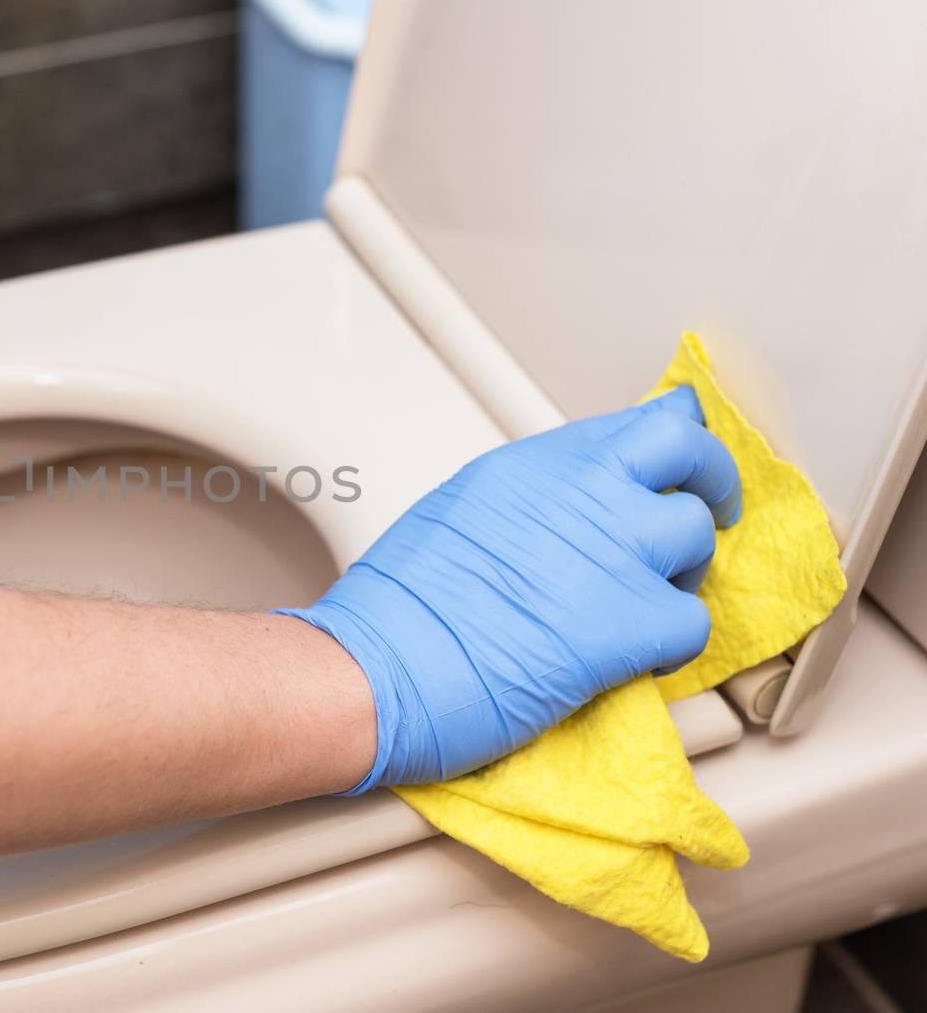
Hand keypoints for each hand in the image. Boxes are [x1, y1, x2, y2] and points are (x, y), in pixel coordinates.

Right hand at [280, 388, 741, 789]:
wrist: (380, 668)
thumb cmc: (396, 610)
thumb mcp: (458, 513)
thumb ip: (528, 498)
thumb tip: (568, 505)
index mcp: (533, 465)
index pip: (638, 422)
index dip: (674, 435)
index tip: (686, 448)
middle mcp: (580, 491)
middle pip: (690, 453)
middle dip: (710, 482)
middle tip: (710, 510)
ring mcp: (612, 552)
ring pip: (697, 537)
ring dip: (683, 572)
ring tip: (648, 599)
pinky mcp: (634, 622)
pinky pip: (694, 622)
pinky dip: (673, 643)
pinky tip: (636, 655)